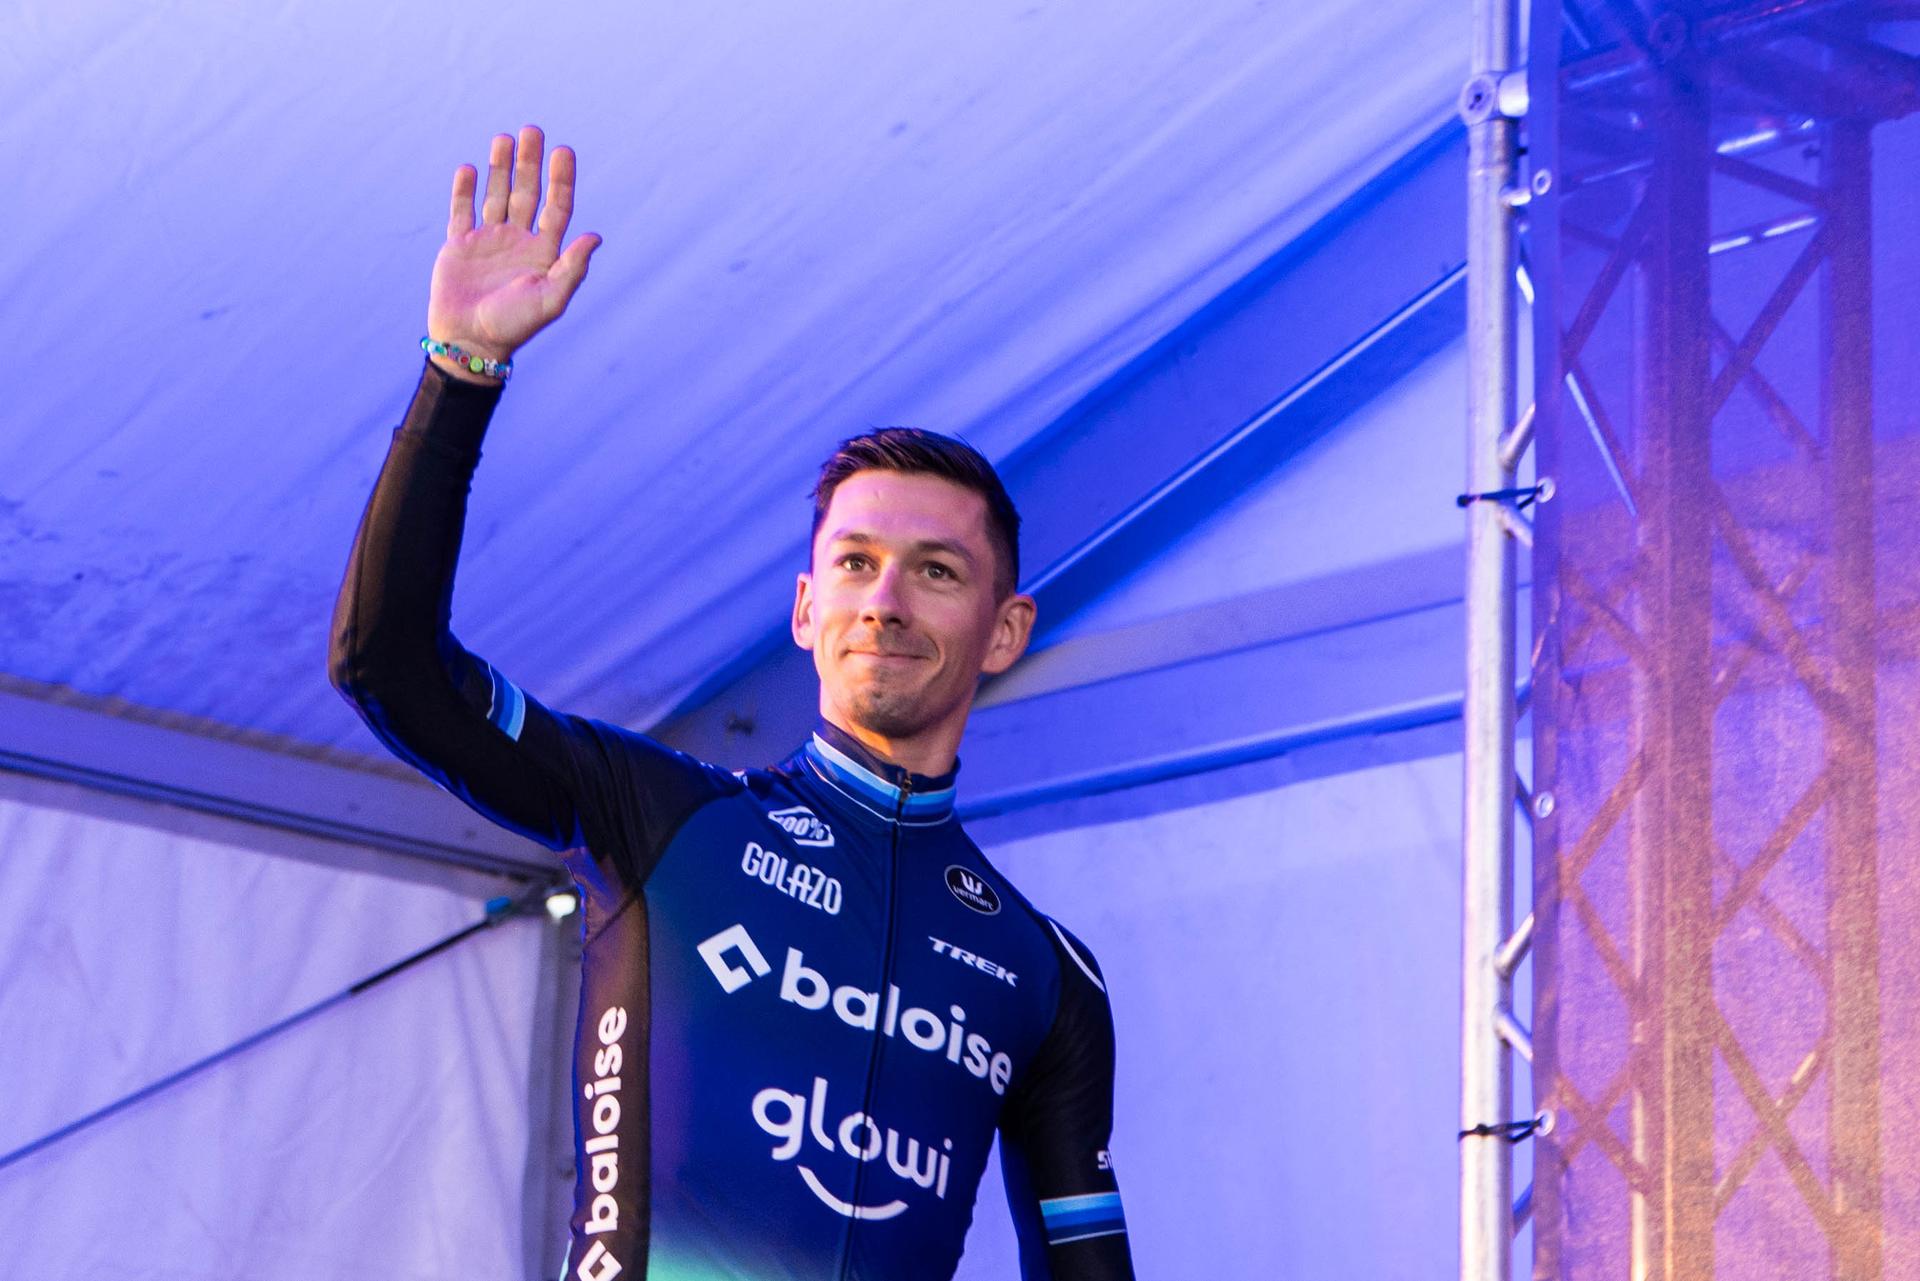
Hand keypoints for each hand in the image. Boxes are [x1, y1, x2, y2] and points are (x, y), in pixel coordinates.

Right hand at [427, 125, 601, 381]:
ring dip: (500, 167)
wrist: (471, 343)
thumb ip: (572, 268)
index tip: (563, 151)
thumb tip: (595, 236)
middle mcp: (518, 241)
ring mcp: (488, 241)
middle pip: (527, 193)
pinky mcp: (459, 245)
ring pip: (496, 195)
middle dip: (530, 163)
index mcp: (544, 253)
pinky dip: (465, 190)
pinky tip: (470, 168)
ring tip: (504, 138)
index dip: (562, 180)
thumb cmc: (515, 326)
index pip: (556, 207)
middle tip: (533, 130)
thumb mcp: (550, 300)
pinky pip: (462, 211)